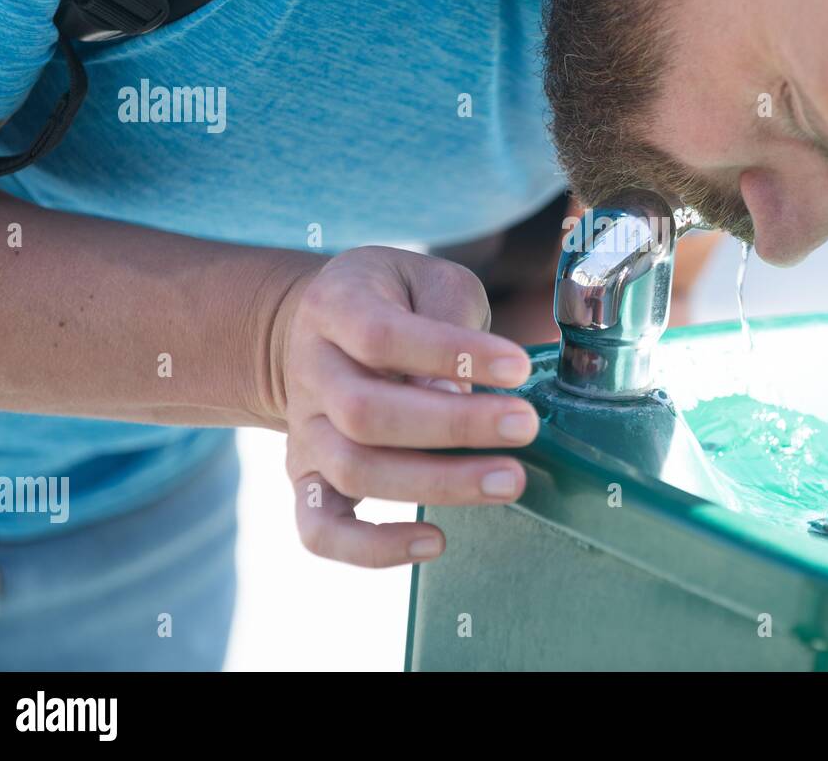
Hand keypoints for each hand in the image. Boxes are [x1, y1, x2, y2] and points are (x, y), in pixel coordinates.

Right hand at [277, 246, 538, 566]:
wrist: (320, 330)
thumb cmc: (397, 302)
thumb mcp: (428, 278)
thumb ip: (448, 317)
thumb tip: (459, 392)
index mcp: (334, 308)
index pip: (381, 335)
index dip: (451, 353)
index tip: (517, 368)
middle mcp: (310, 372)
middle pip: (366, 413)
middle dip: (454, 427)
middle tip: (524, 426)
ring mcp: (302, 430)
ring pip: (354, 470)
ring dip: (436, 483)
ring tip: (508, 481)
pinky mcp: (306, 478)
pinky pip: (320, 530)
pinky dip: (372, 548)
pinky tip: (435, 541)